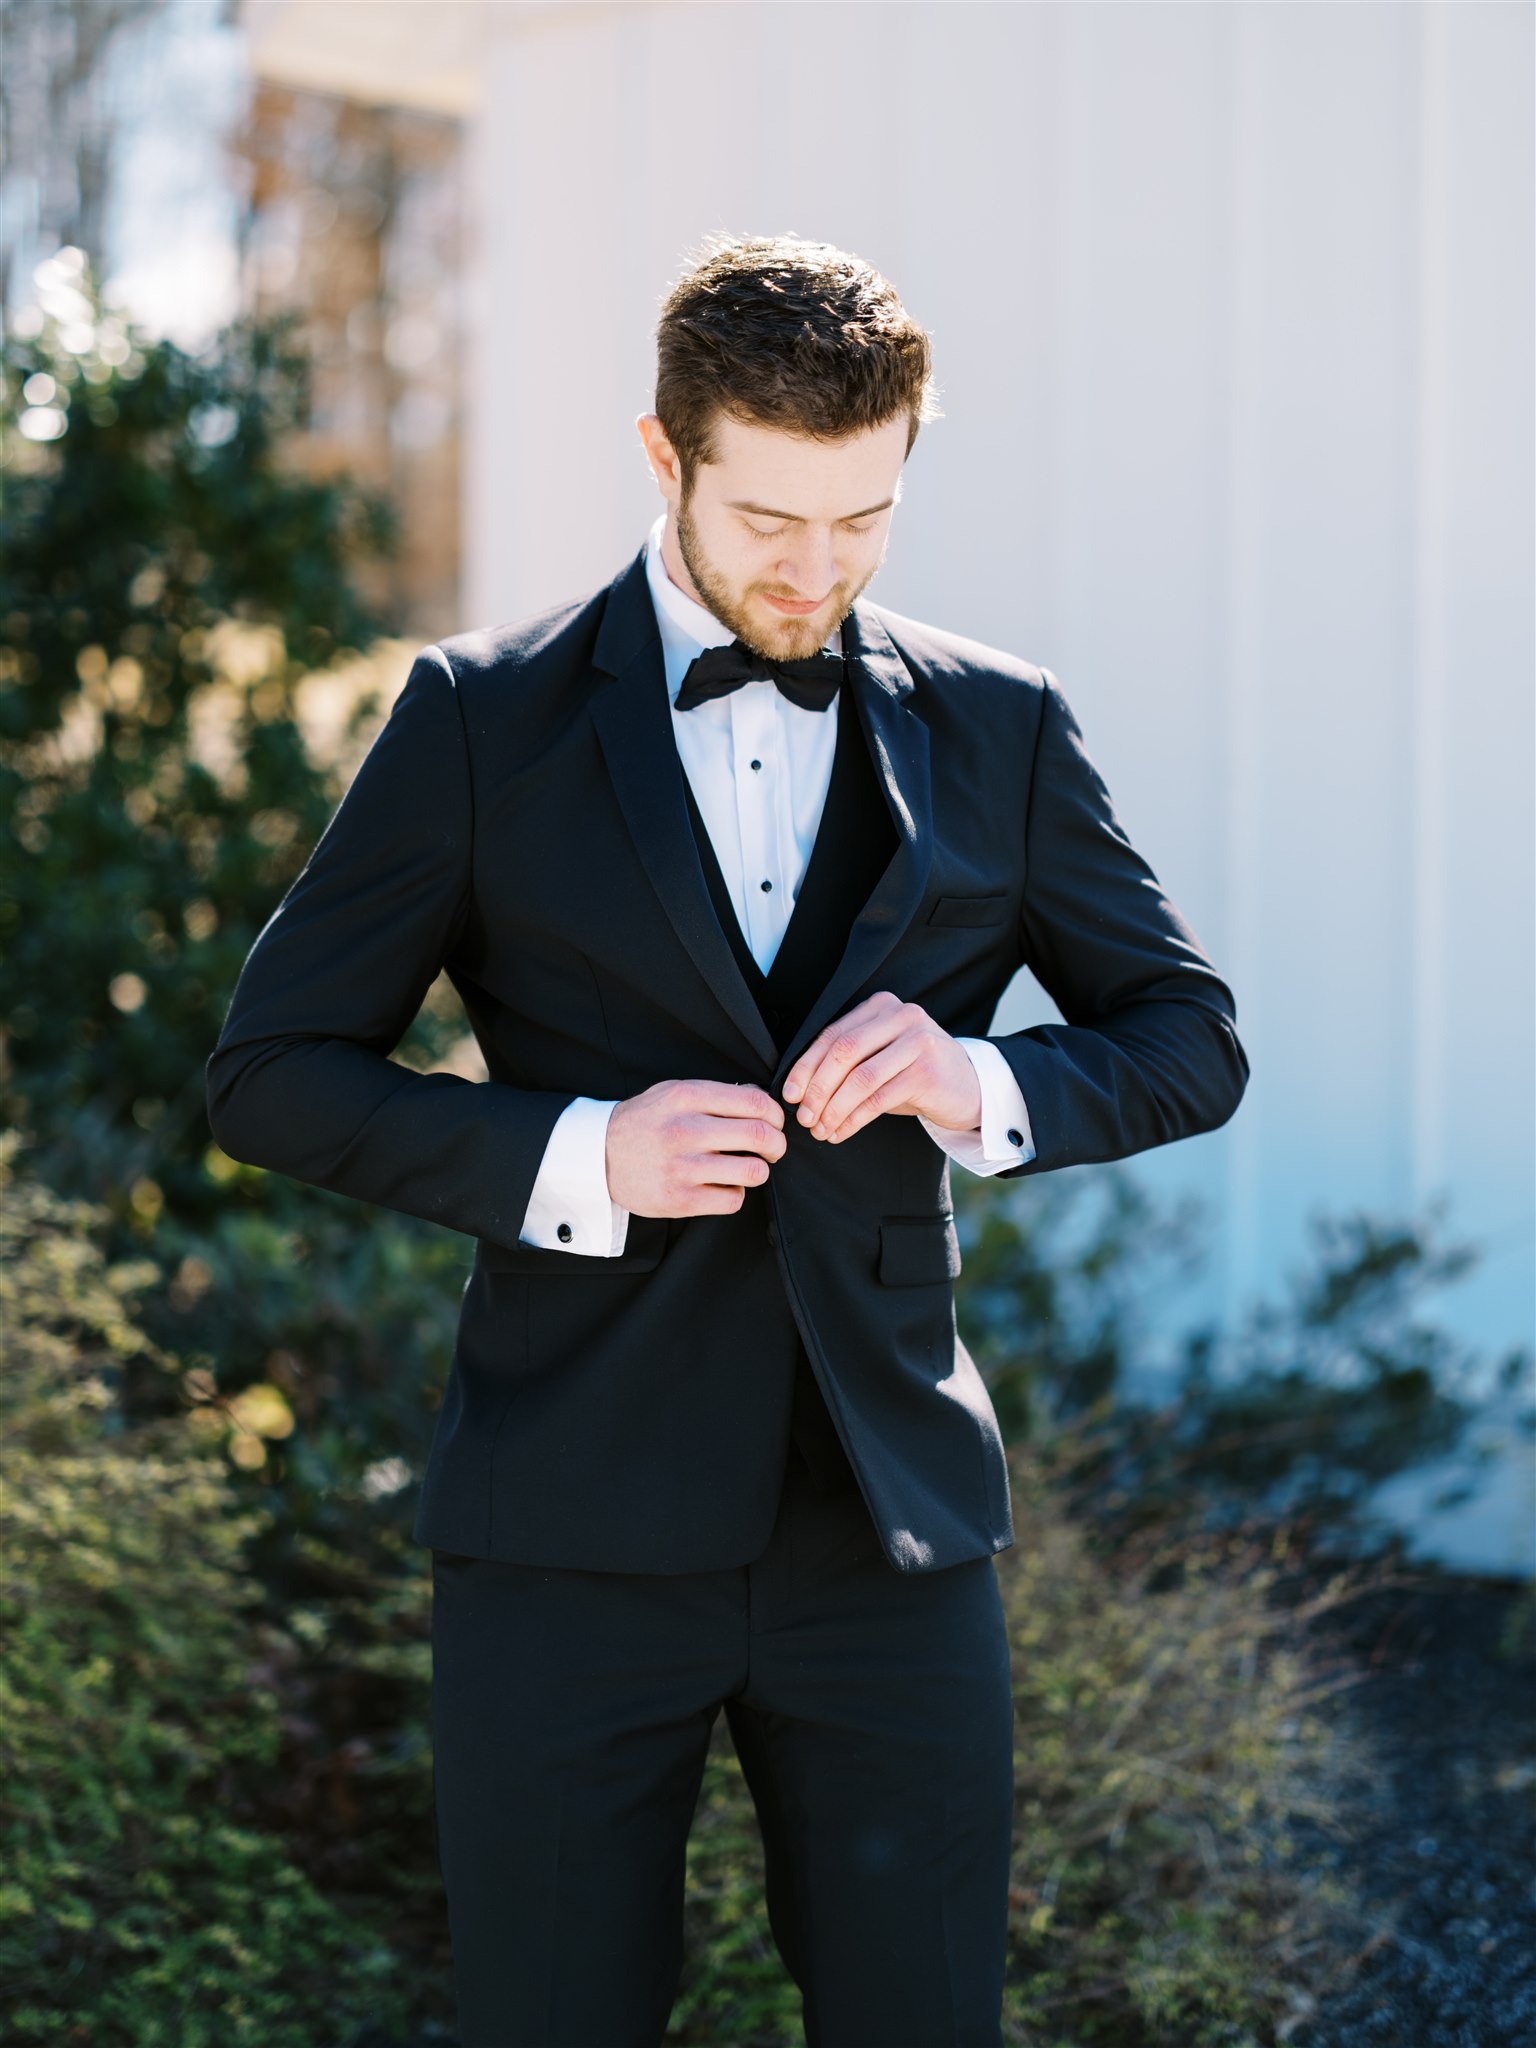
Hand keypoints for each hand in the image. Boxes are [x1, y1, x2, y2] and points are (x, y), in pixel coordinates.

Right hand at [605, 1078, 786, 1216]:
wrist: (598, 1156)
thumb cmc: (644, 1122)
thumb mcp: (673, 1093)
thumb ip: (716, 1094)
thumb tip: (761, 1101)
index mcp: (687, 1097)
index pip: (756, 1103)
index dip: (776, 1115)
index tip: (775, 1123)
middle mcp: (685, 1130)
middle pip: (760, 1136)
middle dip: (777, 1145)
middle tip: (773, 1149)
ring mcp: (682, 1168)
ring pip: (752, 1172)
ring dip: (758, 1171)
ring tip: (746, 1167)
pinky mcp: (679, 1200)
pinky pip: (733, 1200)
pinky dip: (735, 1193)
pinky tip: (722, 1186)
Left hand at [781, 992, 981, 1142]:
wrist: (970, 1086)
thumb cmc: (915, 1072)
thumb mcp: (881, 1056)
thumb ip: (848, 1061)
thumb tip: (800, 1089)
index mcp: (881, 1006)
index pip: (833, 1034)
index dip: (806, 1066)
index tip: (790, 1094)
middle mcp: (901, 1016)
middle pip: (843, 1053)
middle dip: (817, 1089)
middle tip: (804, 1117)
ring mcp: (918, 1042)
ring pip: (860, 1078)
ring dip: (833, 1109)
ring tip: (821, 1129)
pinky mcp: (927, 1072)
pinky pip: (878, 1099)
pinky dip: (853, 1120)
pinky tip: (841, 1132)